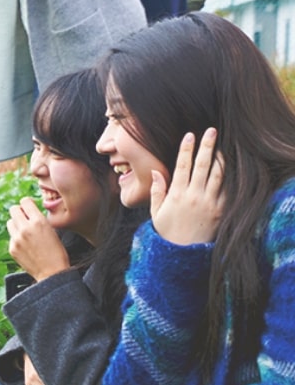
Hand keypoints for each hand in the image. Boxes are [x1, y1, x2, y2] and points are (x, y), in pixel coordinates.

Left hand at [6, 197, 70, 280]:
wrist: (52, 273)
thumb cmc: (57, 251)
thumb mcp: (52, 230)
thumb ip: (38, 219)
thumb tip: (28, 211)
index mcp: (38, 221)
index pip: (24, 201)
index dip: (27, 204)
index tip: (29, 208)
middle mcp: (25, 228)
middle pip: (13, 209)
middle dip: (19, 212)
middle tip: (25, 218)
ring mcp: (16, 239)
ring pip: (10, 222)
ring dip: (16, 224)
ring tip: (26, 231)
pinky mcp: (12, 248)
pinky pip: (11, 237)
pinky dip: (16, 238)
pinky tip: (26, 245)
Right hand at [151, 128, 225, 245]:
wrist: (183, 254)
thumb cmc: (167, 232)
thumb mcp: (155, 212)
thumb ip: (157, 190)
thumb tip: (157, 172)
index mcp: (176, 195)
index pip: (182, 165)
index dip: (186, 149)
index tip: (189, 135)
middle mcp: (194, 196)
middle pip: (202, 165)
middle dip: (207, 146)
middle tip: (211, 131)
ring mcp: (210, 202)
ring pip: (218, 174)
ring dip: (220, 157)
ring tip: (221, 145)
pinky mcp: (221, 210)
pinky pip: (227, 189)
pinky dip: (229, 176)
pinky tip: (229, 166)